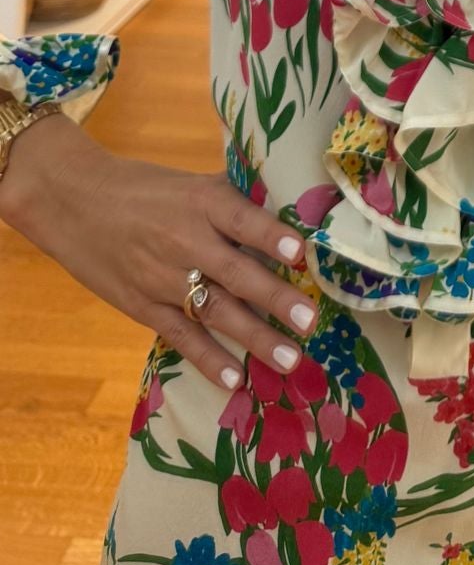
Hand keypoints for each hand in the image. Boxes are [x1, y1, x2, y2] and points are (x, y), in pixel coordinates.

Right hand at [4, 112, 316, 392]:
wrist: (73, 203)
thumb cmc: (144, 189)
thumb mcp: (190, 183)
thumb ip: (233, 202)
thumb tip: (290, 214)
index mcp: (200, 201)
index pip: (241, 218)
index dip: (270, 236)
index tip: (300, 252)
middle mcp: (184, 240)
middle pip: (234, 272)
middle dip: (274, 299)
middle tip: (310, 321)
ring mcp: (162, 278)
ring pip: (214, 311)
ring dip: (254, 337)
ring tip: (290, 359)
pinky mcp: (144, 307)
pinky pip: (181, 335)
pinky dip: (208, 359)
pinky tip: (236, 380)